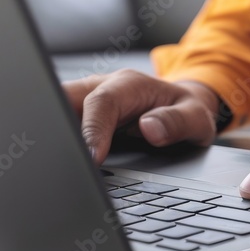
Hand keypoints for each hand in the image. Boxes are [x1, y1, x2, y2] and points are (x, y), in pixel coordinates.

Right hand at [62, 69, 220, 164]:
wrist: (181, 106)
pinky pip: (60, 125)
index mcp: (129, 84)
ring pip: (56, 110)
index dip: (93, 130)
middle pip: (65, 99)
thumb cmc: (186, 110)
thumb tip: (150, 129)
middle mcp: (102, 88)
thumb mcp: (196, 117)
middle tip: (58, 161)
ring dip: (53, 134)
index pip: (101, 102)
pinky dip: (56, 142)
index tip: (93, 158)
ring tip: (54, 165)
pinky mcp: (80, 116)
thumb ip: (177, 122)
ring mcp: (86, 101)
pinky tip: (58, 164)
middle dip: (57, 125)